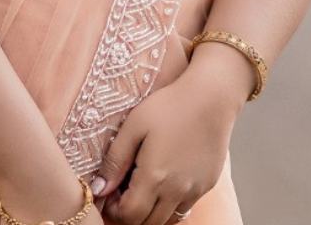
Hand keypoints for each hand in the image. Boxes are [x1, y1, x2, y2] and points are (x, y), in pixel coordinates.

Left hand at [91, 66, 241, 224]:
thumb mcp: (134, 126)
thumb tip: (99, 189)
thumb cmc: (169, 106)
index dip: (114, 211)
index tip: (108, 195)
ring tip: (140, 188)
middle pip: (148, 224)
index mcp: (155, 177)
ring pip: (167, 220)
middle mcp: (177, 191)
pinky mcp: (206, 185)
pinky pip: (184, 209)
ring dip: (150, 214)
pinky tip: (162, 182)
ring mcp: (194, 191)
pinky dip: (168, 206)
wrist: (211, 98)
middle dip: (129, 215)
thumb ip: (115, 160)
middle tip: (120, 193)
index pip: (130, 216)